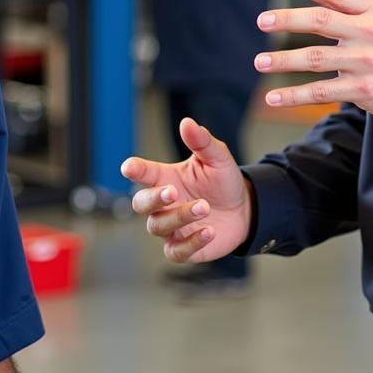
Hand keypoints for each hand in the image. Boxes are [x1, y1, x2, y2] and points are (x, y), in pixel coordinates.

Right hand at [120, 118, 252, 263]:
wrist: (244, 210)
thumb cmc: (222, 180)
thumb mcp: (217, 157)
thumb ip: (202, 141)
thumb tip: (187, 122)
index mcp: (166, 177)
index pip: (143, 173)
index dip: (134, 170)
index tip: (129, 167)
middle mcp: (163, 203)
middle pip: (141, 204)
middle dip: (153, 198)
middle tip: (172, 191)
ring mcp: (172, 227)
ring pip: (158, 226)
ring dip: (180, 216)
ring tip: (205, 207)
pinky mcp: (183, 247)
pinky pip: (176, 251)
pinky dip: (191, 242)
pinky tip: (209, 231)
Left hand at [255, 0, 372, 120]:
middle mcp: (368, 35)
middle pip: (322, 22)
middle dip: (289, 21)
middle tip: (263, 22)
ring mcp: (365, 64)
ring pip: (317, 58)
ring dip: (285, 61)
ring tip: (260, 62)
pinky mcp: (363, 90)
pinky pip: (322, 92)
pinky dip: (295, 95)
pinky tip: (274, 97)